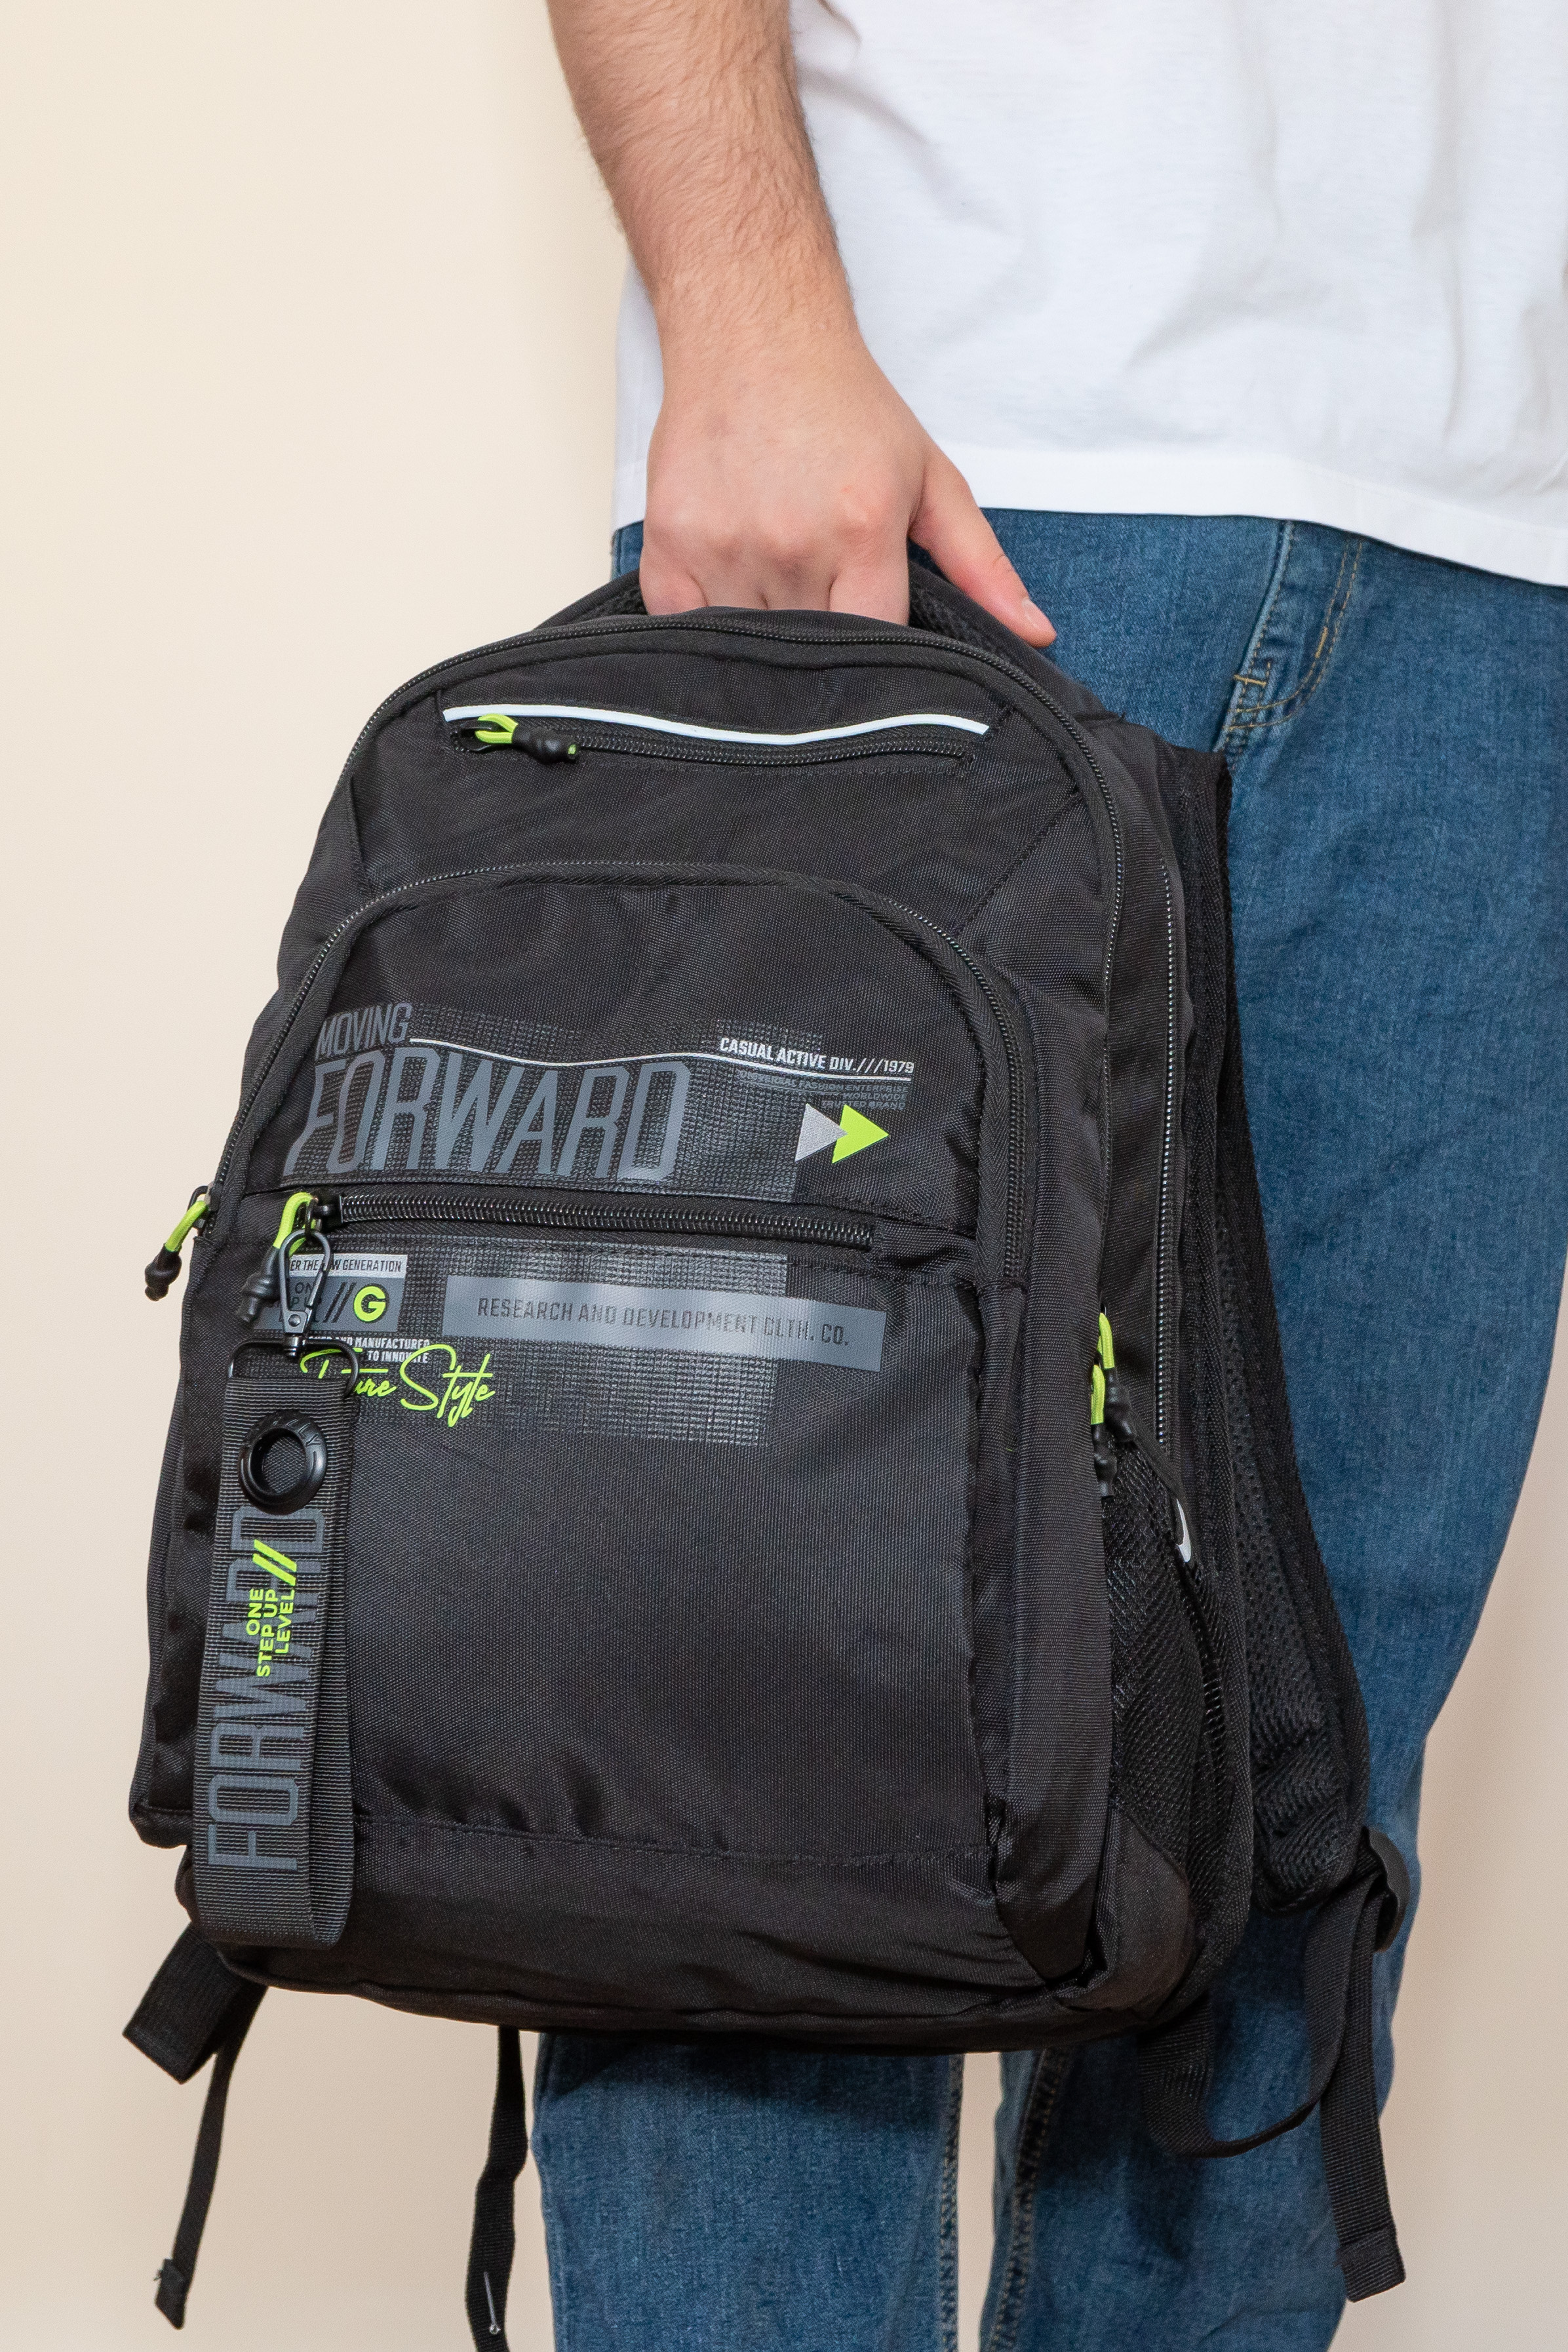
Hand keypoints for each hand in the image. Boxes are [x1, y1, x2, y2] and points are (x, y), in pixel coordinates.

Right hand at [642, 320, 1054, 643]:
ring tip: (782, 606)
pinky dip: (706, 632)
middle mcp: (791, 542)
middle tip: (829, 630)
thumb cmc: (843, 407)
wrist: (753, 332)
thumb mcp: (931, 479)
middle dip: (826, 656)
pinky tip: (730, 602)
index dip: (883, 664)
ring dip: (767, 646)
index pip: (877, 646)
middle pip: (813, 654)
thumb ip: (982, 564)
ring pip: (750, 650)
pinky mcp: (669, 544)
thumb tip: (1036, 633)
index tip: (883, 661)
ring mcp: (724, 546)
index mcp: (862, 530)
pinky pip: (685, 629)